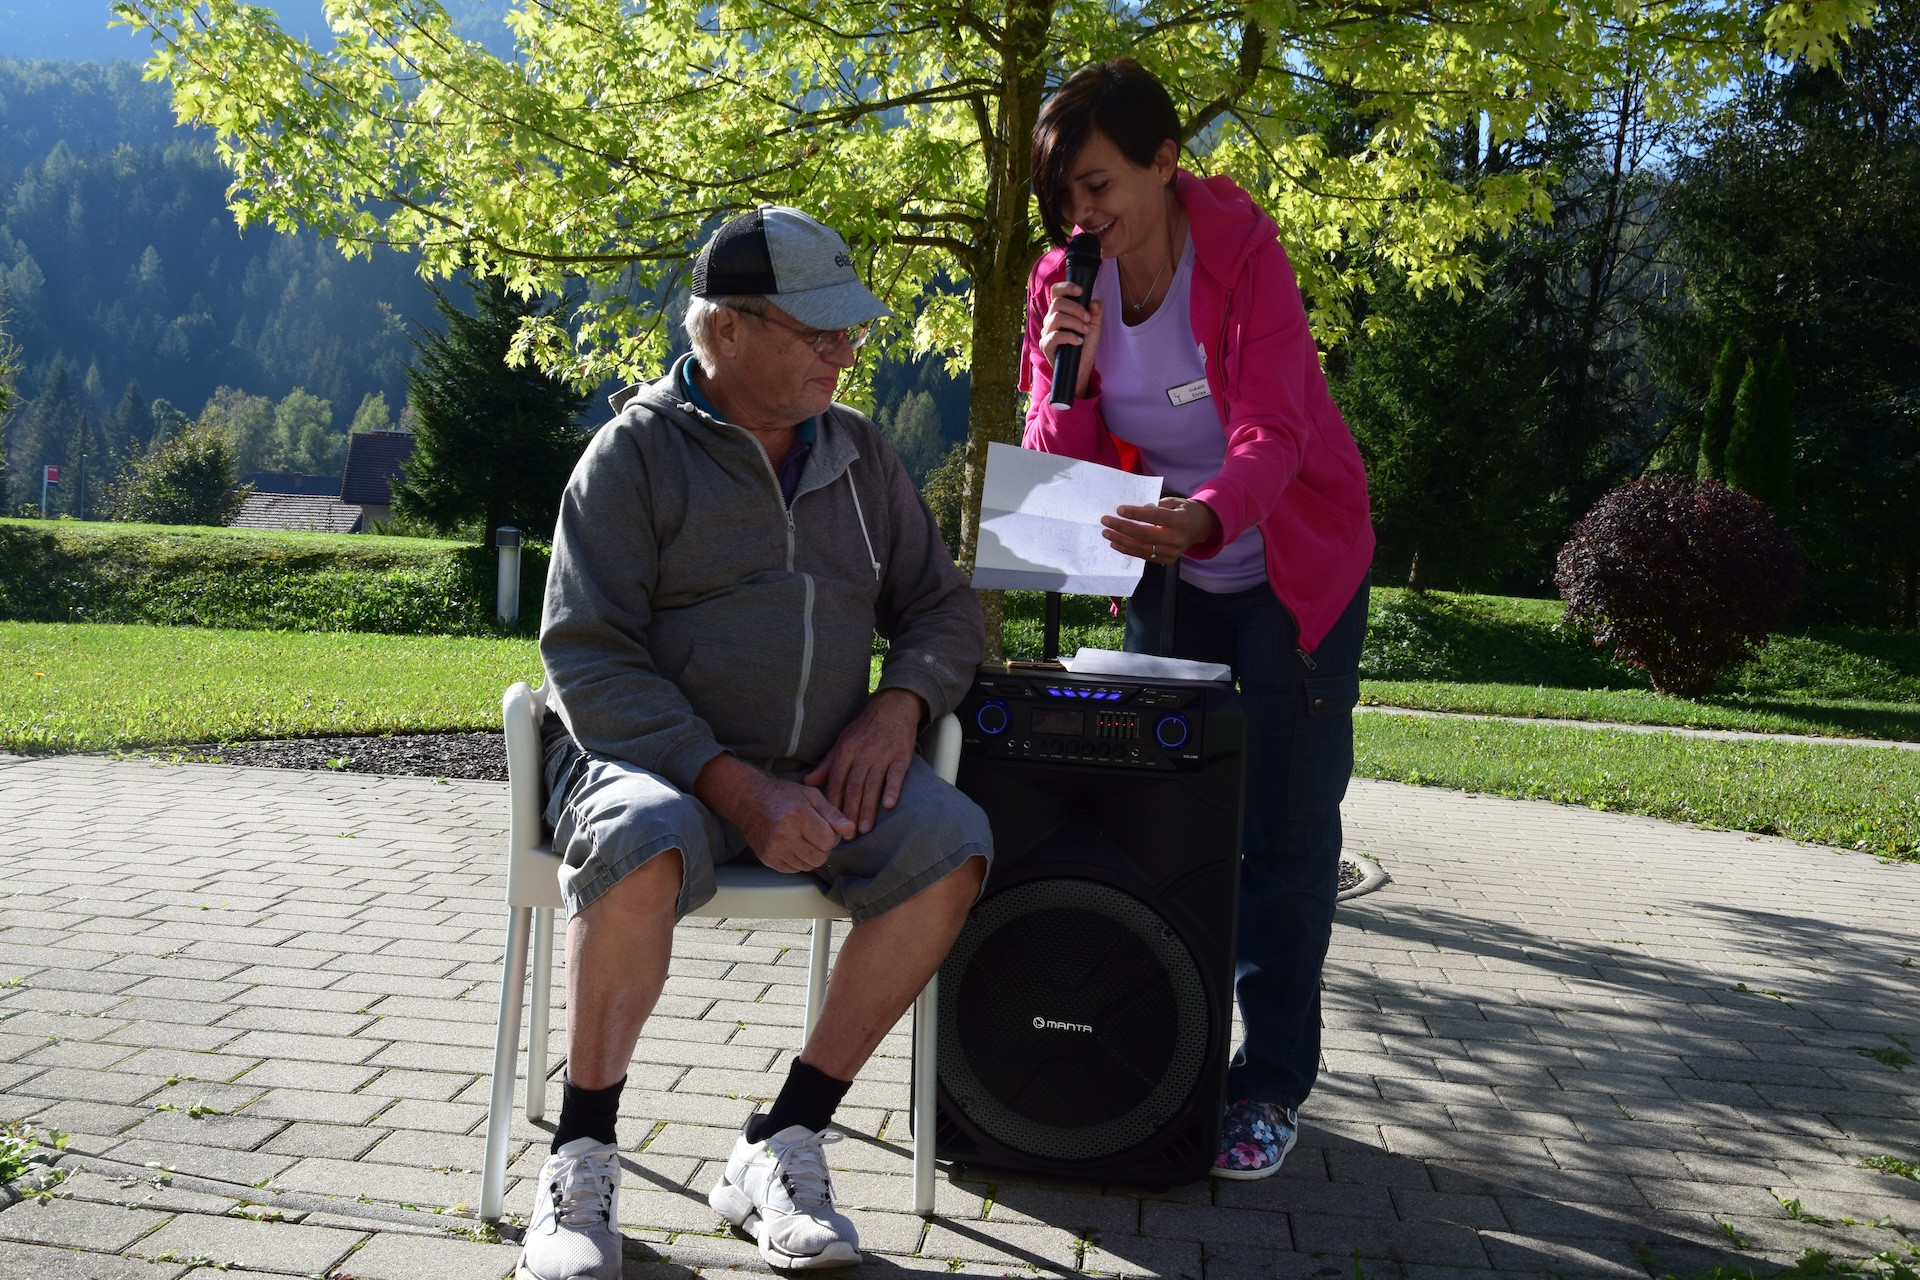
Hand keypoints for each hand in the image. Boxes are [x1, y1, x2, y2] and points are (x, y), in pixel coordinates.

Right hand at [696, 755, 852, 872]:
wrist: (748, 800)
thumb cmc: (781, 795)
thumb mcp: (811, 795)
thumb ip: (833, 813)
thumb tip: (850, 830)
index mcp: (798, 816)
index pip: (828, 840)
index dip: (831, 835)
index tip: (824, 826)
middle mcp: (784, 835)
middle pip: (820, 857)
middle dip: (823, 847)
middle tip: (814, 833)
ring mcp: (774, 849)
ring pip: (809, 866)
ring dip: (811, 855)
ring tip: (803, 838)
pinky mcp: (767, 859)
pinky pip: (794, 869)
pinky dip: (798, 860)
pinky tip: (792, 844)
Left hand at [804, 688, 924, 835]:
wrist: (892, 707)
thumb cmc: (865, 728)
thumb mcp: (842, 742)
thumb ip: (827, 764)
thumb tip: (808, 782)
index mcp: (845, 752)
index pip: (836, 783)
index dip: (833, 805)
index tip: (831, 825)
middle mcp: (862, 754)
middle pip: (853, 787)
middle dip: (849, 813)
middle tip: (847, 836)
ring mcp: (882, 755)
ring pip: (872, 785)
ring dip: (868, 808)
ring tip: (864, 829)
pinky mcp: (900, 755)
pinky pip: (895, 775)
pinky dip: (892, 789)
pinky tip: (889, 805)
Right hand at [1037, 280, 1103, 400]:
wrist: (1081, 368)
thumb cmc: (1085, 345)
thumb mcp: (1094, 326)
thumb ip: (1096, 312)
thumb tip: (1094, 302)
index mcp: (1060, 311)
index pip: (1056, 291)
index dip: (1066, 287)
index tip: (1081, 291)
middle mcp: (1050, 319)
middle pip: (1057, 302)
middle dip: (1076, 308)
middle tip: (1087, 319)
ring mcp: (1046, 332)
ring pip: (1057, 318)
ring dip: (1075, 322)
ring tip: (1084, 331)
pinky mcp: (1046, 346)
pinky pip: (1055, 336)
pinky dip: (1070, 336)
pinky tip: (1079, 341)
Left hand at [1101, 497, 1221, 564]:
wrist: (1200, 527)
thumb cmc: (1184, 511)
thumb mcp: (1173, 502)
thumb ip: (1155, 506)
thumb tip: (1132, 511)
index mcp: (1181, 521)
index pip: (1154, 517)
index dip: (1135, 513)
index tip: (1119, 509)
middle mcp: (1177, 539)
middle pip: (1144, 535)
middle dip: (1122, 527)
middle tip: (1106, 521)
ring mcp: (1171, 552)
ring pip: (1141, 548)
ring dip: (1120, 540)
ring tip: (1106, 532)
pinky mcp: (1166, 560)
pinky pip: (1143, 555)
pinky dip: (1127, 549)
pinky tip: (1115, 543)